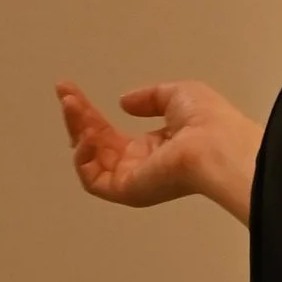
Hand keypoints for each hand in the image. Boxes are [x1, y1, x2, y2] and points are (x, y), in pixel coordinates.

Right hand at [55, 79, 260, 225]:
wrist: (216, 144)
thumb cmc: (206, 120)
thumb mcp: (176, 95)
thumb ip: (149, 97)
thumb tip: (123, 102)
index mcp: (153, 147)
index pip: (110, 132)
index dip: (88, 112)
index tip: (69, 90)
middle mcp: (139, 165)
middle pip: (96, 143)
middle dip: (77, 118)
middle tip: (64, 93)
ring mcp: (131, 180)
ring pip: (90, 159)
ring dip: (76, 131)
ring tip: (72, 105)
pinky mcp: (126, 191)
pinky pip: (92, 180)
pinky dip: (83, 158)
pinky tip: (87, 135)